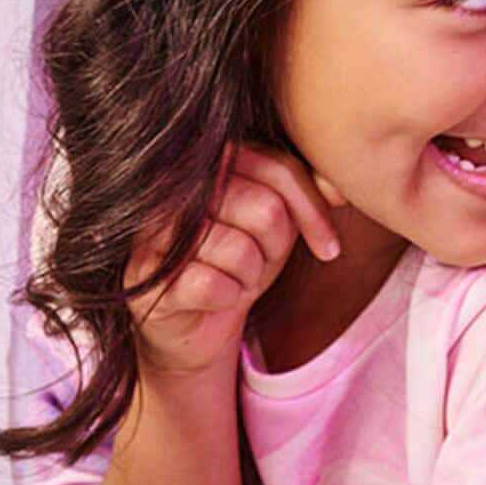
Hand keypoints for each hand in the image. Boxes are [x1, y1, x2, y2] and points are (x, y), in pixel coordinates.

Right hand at [126, 143, 345, 375]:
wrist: (193, 324)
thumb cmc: (236, 262)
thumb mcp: (277, 224)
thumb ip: (302, 193)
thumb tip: (340, 189)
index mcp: (208, 160)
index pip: (276, 168)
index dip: (312, 209)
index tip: (328, 247)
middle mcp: (173, 188)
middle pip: (265, 209)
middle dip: (276, 249)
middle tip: (261, 263)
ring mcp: (154, 232)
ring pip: (240, 251)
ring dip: (249, 277)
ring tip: (233, 278)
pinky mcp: (145, 277)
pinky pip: (211, 285)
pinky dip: (226, 298)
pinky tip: (215, 298)